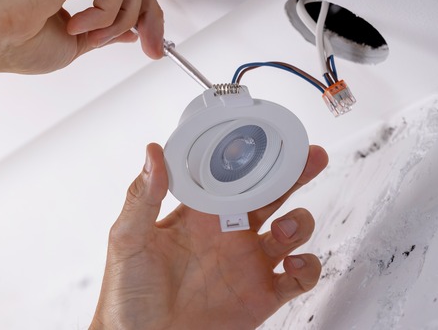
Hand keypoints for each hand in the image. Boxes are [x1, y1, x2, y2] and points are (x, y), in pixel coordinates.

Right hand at [0, 0, 163, 73]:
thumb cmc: (11, 39)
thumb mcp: (73, 42)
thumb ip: (103, 30)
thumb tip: (129, 31)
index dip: (139, 15)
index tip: (149, 42)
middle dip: (148, 16)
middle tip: (152, 46)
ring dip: (122, 19)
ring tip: (93, 38)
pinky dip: (105, 13)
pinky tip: (76, 24)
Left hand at [91, 143, 328, 329]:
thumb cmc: (127, 296)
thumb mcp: (128, 240)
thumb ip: (142, 196)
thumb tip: (153, 152)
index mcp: (202, 215)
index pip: (236, 176)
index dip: (256, 157)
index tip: (269, 139)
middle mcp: (230, 234)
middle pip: (274, 195)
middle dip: (295, 174)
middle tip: (310, 158)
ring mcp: (249, 263)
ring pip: (293, 230)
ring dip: (298, 223)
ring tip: (282, 230)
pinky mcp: (262, 295)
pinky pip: (300, 277)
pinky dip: (308, 266)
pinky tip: (294, 263)